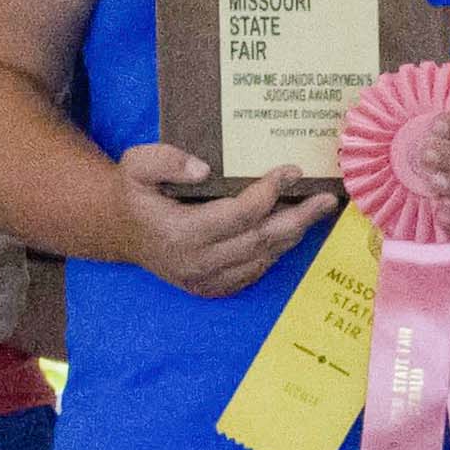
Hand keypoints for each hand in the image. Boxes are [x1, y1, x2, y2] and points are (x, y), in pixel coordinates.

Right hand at [109, 138, 335, 301]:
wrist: (121, 231)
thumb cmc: (133, 193)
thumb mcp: (135, 165)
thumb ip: (165, 161)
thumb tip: (204, 170)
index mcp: (180, 234)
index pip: (240, 214)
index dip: (270, 192)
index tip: (292, 169)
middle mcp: (197, 263)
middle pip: (261, 240)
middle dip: (299, 217)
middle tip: (329, 198)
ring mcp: (206, 280)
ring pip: (263, 257)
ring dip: (294, 233)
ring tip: (320, 209)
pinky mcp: (213, 288)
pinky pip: (255, 270)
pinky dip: (277, 249)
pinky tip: (294, 227)